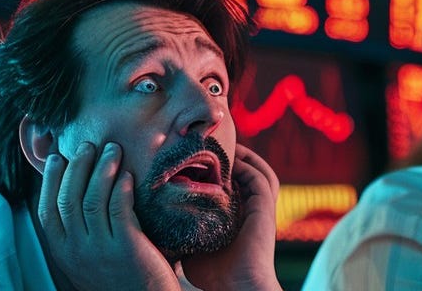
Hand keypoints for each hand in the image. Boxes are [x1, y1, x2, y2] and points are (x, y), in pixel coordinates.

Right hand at [38, 141, 179, 290]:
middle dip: (77, 166)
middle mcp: (76, 251)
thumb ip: (78, 232)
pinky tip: (127, 175)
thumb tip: (74, 191)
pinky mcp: (126, 248)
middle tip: (89, 145)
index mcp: (62, 252)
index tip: (58, 156)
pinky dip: (121, 187)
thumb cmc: (119, 276)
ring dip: (101, 169)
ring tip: (112, 149)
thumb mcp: (86, 258)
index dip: (51, 180)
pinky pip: (119, 209)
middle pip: (68, 199)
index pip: (47, 210)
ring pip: (92, 200)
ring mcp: (100, 250)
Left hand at [183, 145, 281, 290]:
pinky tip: (231, 158)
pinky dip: (247, 166)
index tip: (203, 160)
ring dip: (247, 158)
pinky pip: (259, 179)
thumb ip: (183, 226)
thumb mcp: (193, 243)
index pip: (237, 186)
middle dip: (240, 158)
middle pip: (253, 175)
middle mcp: (254, 210)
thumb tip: (157, 217)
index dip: (224, 172)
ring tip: (228, 145)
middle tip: (218, 146)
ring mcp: (261, 209)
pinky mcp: (264, 208)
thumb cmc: (214, 273)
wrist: (236, 286)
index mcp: (241, 217)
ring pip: (261, 172)